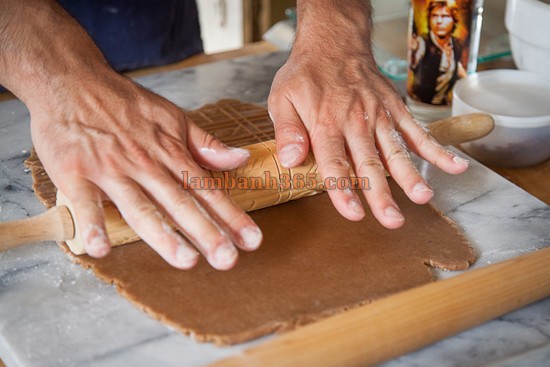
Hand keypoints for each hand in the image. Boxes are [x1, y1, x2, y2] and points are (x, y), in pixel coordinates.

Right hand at [30, 72, 261, 269]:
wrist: (70, 79)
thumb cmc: (122, 102)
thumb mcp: (171, 116)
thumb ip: (205, 143)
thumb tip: (241, 158)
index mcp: (170, 153)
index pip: (207, 190)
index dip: (231, 216)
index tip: (252, 240)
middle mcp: (145, 164)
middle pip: (181, 203)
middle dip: (207, 232)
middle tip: (228, 260)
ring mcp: (111, 169)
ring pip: (141, 207)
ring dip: (164, 236)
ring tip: (186, 260)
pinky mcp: (75, 172)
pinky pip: (84, 204)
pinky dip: (92, 225)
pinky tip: (101, 250)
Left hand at [268, 0, 468, 228]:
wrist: (334, 43)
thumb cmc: (306, 75)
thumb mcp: (281, 99)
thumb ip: (287, 132)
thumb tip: (290, 162)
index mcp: (326, 123)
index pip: (334, 163)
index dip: (344, 191)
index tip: (354, 214)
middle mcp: (356, 122)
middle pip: (369, 163)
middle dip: (381, 194)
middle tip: (392, 220)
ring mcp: (379, 116)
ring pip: (396, 151)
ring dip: (410, 175)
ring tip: (422, 197)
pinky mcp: (395, 110)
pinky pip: (418, 132)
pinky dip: (437, 150)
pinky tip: (455, 167)